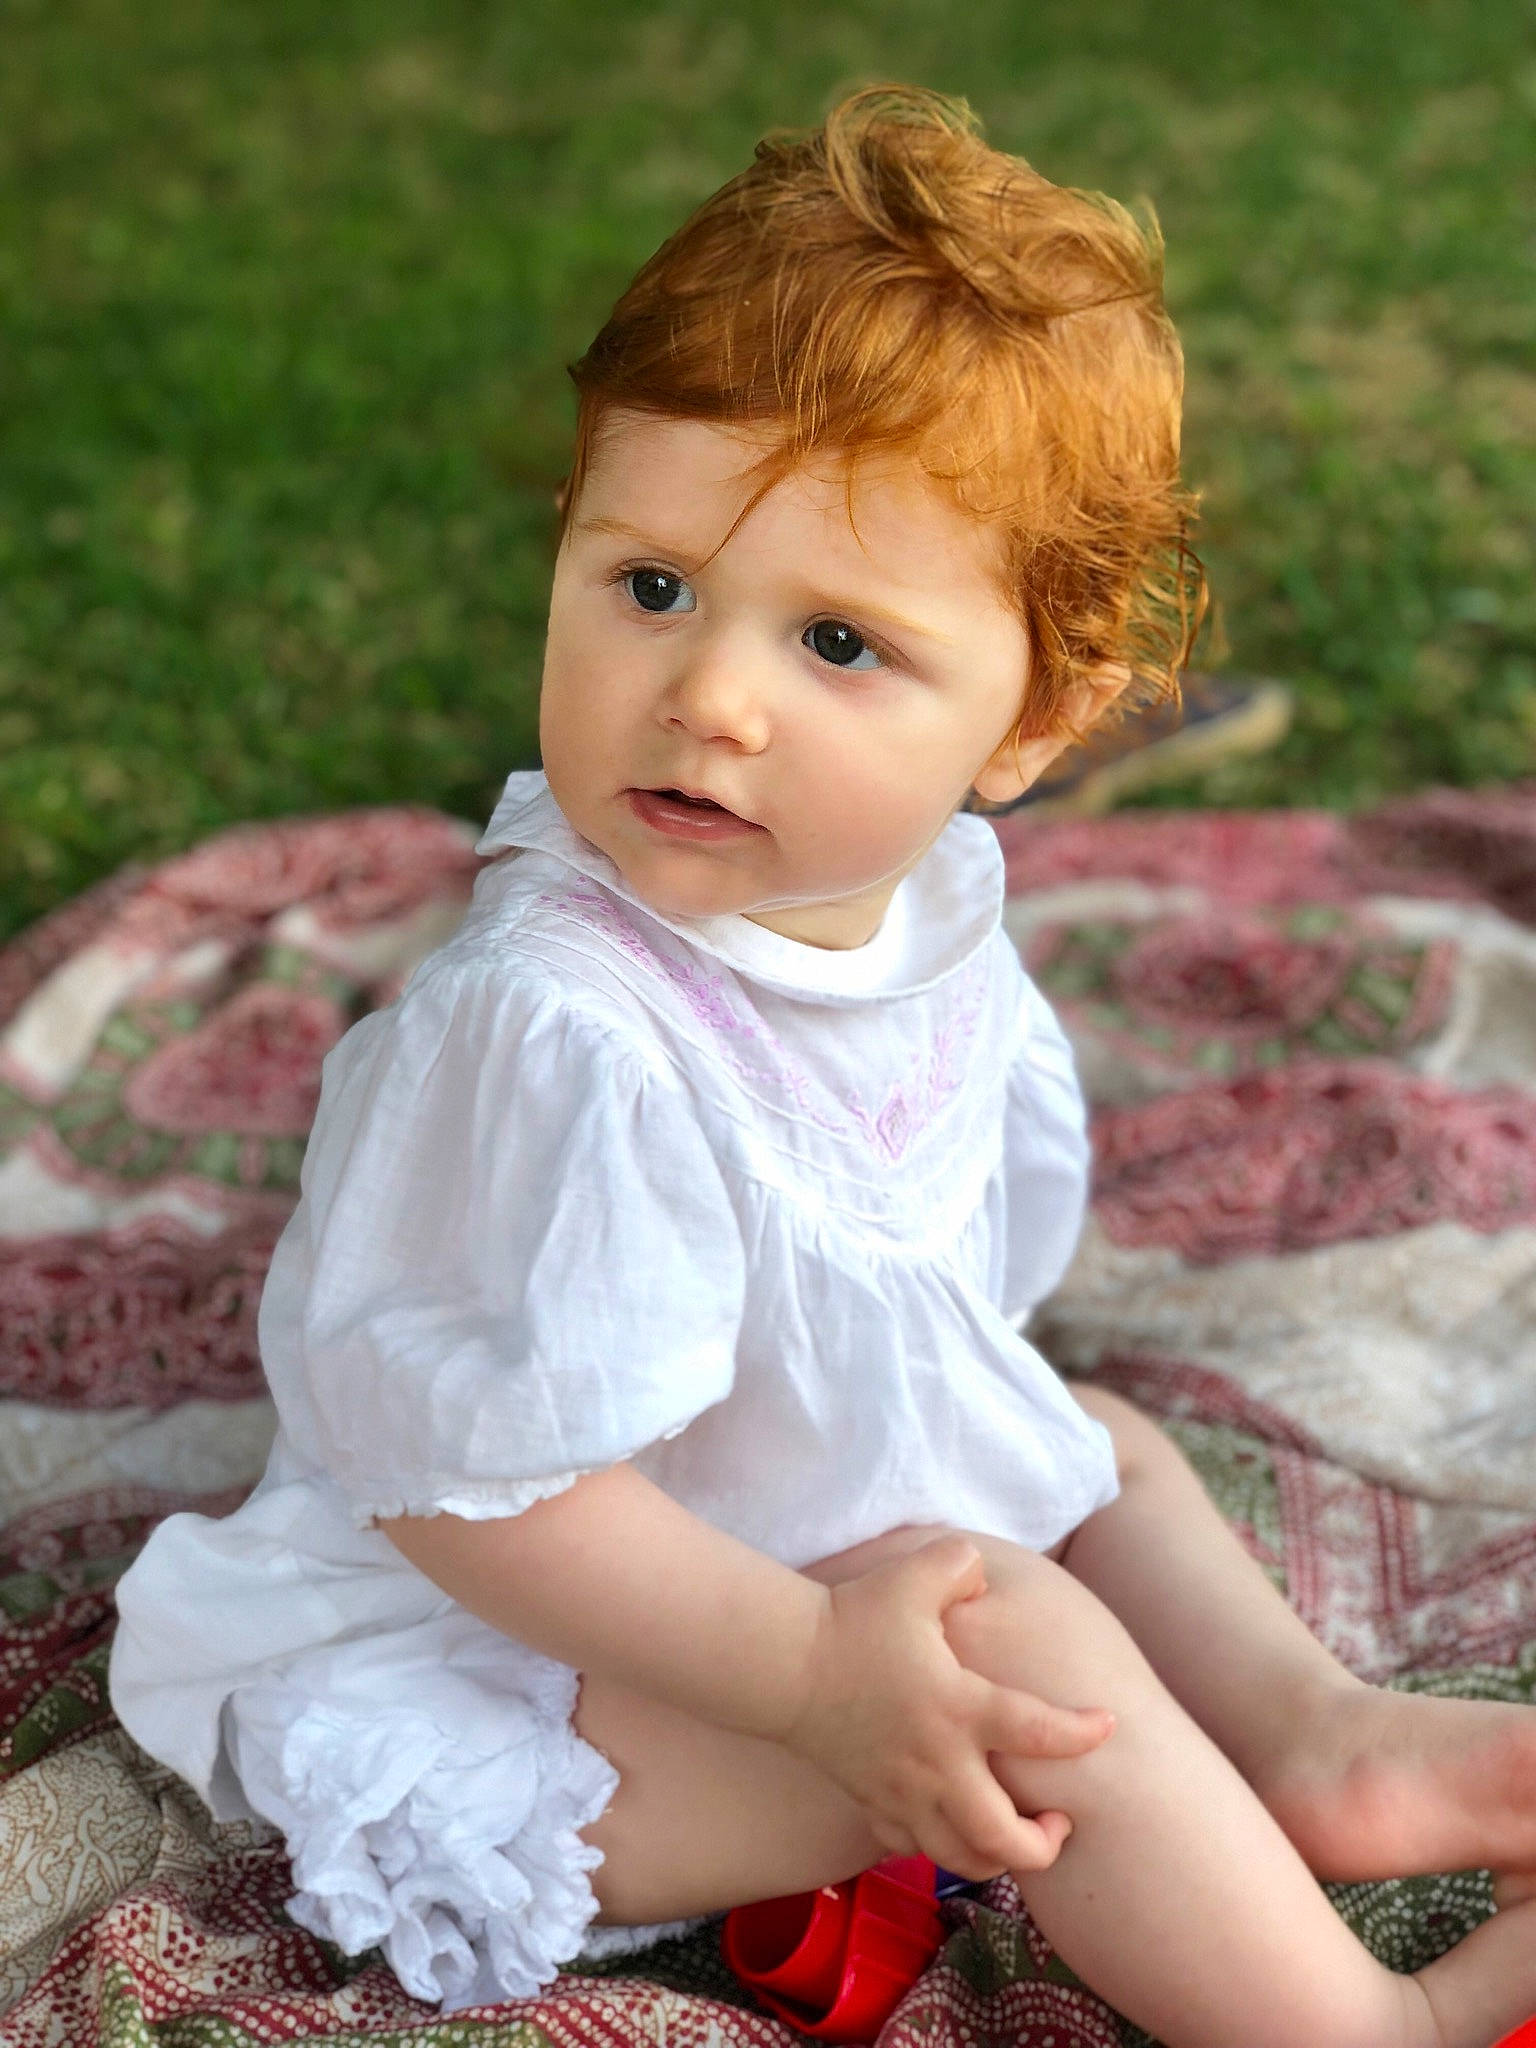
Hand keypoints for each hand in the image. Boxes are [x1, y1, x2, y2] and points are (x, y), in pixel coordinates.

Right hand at [781, 1534, 1113, 1880]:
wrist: (786, 1663)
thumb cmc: (854, 1617)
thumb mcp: (914, 1575)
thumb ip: (960, 1564)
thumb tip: (981, 1572)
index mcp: (959, 1708)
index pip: (1038, 1732)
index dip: (1082, 1734)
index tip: (1105, 1726)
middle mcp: (937, 1764)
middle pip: (1002, 1839)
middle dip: (1044, 1845)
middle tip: (1060, 1822)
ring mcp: (903, 1792)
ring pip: (960, 1859)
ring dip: (997, 1858)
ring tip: (1016, 1836)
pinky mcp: (872, 1801)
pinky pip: (913, 1847)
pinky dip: (939, 1845)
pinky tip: (950, 1822)